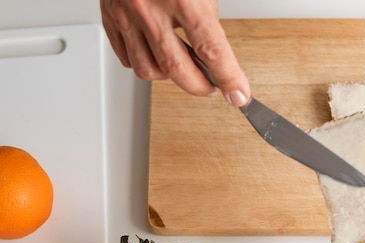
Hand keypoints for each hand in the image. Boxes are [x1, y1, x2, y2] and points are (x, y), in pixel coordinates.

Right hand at [100, 0, 249, 103]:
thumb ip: (209, 15)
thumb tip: (219, 54)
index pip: (211, 50)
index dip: (229, 78)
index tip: (239, 96)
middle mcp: (149, 6)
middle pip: (177, 70)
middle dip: (201, 86)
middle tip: (215, 85)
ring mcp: (125, 11)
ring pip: (149, 70)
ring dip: (171, 76)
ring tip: (185, 63)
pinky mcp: (108, 13)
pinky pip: (126, 56)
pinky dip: (145, 62)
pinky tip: (158, 53)